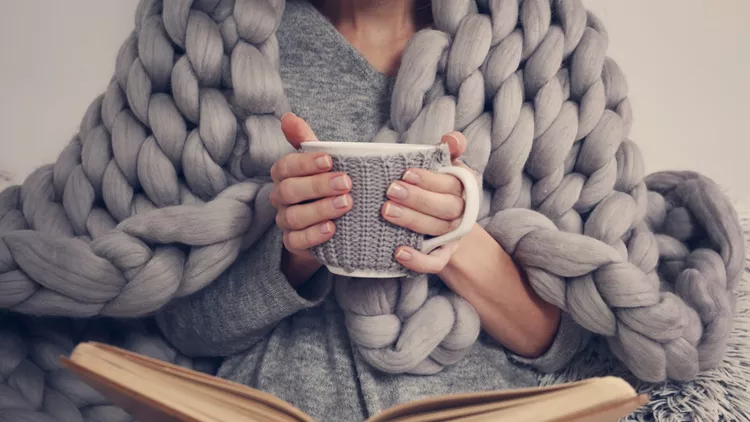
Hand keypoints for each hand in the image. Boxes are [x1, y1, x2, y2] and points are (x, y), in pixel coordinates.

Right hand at [271, 113, 353, 284]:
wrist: (331, 224)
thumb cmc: (325, 185)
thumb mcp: (320, 161)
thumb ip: (305, 140)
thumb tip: (287, 116)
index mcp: (284, 175)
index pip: (285, 166)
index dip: (305, 163)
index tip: (330, 160)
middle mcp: (281, 198)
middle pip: (289, 191)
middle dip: (318, 186)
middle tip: (346, 183)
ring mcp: (285, 221)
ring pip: (294, 217)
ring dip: (320, 210)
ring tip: (346, 204)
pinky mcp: (293, 243)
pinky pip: (296, 241)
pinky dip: (314, 235)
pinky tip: (332, 229)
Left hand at [382, 131, 479, 273]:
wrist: (443, 225)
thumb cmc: (437, 187)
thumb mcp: (444, 166)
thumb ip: (449, 149)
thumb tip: (452, 139)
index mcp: (465, 187)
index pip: (452, 183)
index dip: (430, 179)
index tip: (406, 172)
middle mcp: (463, 212)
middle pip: (447, 207)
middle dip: (418, 198)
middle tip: (391, 190)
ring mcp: (454, 236)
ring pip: (438, 230)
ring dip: (412, 221)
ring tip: (387, 211)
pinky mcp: (443, 256)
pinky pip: (435, 262)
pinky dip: (418, 260)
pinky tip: (399, 252)